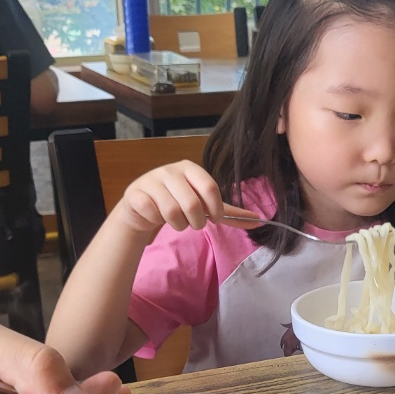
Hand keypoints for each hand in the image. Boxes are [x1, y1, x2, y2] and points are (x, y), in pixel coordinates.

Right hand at [117, 161, 239, 236]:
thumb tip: (259, 221)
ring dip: (177, 225)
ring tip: (175, 222)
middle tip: (193, 224)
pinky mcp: (135, 193)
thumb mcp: (204, 206)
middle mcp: (170, 170)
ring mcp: (151, 180)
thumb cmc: (178, 203)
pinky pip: (151, 213)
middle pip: (192, 203)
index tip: (215, 220)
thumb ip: (229, 213)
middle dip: (196, 222)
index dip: (216, 208)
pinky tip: (155, 216)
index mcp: (190, 168)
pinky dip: (156, 221)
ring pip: (171, 211)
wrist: (142, 206)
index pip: (210, 187)